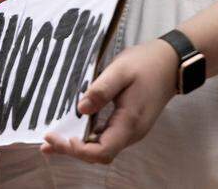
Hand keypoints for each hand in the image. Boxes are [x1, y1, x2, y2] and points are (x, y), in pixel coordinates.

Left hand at [41, 38, 177, 163]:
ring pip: (102, 149)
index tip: (57, 137)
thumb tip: (81, 109)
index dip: (77, 149)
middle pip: (99, 154)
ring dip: (78, 146)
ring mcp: (130, 131)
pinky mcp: (128, 124)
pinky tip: (73, 131)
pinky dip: (87, 138)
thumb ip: (101, 90)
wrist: (171, 63)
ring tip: (53, 140)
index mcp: (129, 123)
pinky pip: (106, 138)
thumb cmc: (146, 64)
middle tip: (46, 142)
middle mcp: (131, 133)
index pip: (101, 151)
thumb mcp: (121, 71)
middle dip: (72, 151)